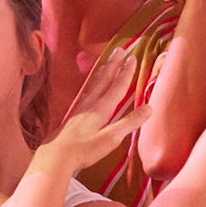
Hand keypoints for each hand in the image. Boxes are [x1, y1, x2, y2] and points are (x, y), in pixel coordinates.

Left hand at [38, 48, 151, 172]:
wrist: (55, 156)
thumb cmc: (85, 149)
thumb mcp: (111, 138)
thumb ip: (130, 122)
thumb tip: (150, 108)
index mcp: (101, 109)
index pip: (117, 87)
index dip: (126, 73)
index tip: (132, 58)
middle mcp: (90, 105)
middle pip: (104, 81)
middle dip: (113, 65)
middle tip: (119, 50)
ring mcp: (80, 110)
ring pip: (93, 86)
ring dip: (101, 74)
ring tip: (105, 64)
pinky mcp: (73, 118)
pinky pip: (85, 96)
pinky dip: (90, 88)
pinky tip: (89, 91)